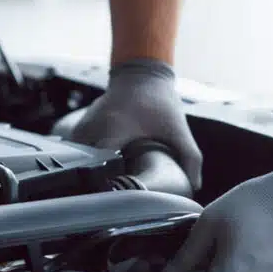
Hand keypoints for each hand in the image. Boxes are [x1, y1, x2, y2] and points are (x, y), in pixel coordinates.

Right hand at [70, 58, 202, 189]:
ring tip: (109, 185)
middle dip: (102, 183)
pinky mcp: (79, 129)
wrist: (141, 76)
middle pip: (88, 168)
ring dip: (93, 174)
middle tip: (118, 195)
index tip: (121, 195)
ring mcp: (83, 128)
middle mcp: (93, 127)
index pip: (101, 166)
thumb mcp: (179, 130)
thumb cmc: (160, 103)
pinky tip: (102, 171)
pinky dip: (88, 164)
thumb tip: (193, 187)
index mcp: (115, 128)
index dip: (110, 184)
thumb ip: (190, 158)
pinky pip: (78, 154)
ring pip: (81, 163)